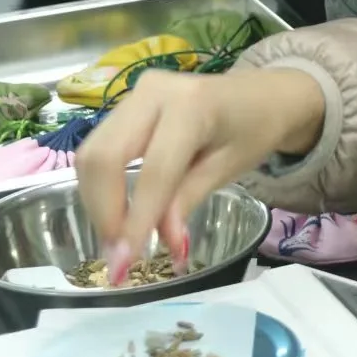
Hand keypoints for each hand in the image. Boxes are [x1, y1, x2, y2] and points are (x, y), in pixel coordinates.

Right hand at [74, 68, 326, 285]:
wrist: (264, 93)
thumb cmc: (255, 129)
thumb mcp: (230, 168)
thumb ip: (189, 198)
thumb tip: (163, 242)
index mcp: (191, 105)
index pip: (154, 171)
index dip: (136, 221)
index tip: (123, 264)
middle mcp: (153, 92)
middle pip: (104, 157)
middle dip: (104, 211)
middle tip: (116, 254)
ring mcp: (134, 94)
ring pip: (92, 153)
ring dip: (97, 201)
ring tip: (117, 239)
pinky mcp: (125, 104)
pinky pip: (100, 147)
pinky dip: (102, 185)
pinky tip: (117, 212)